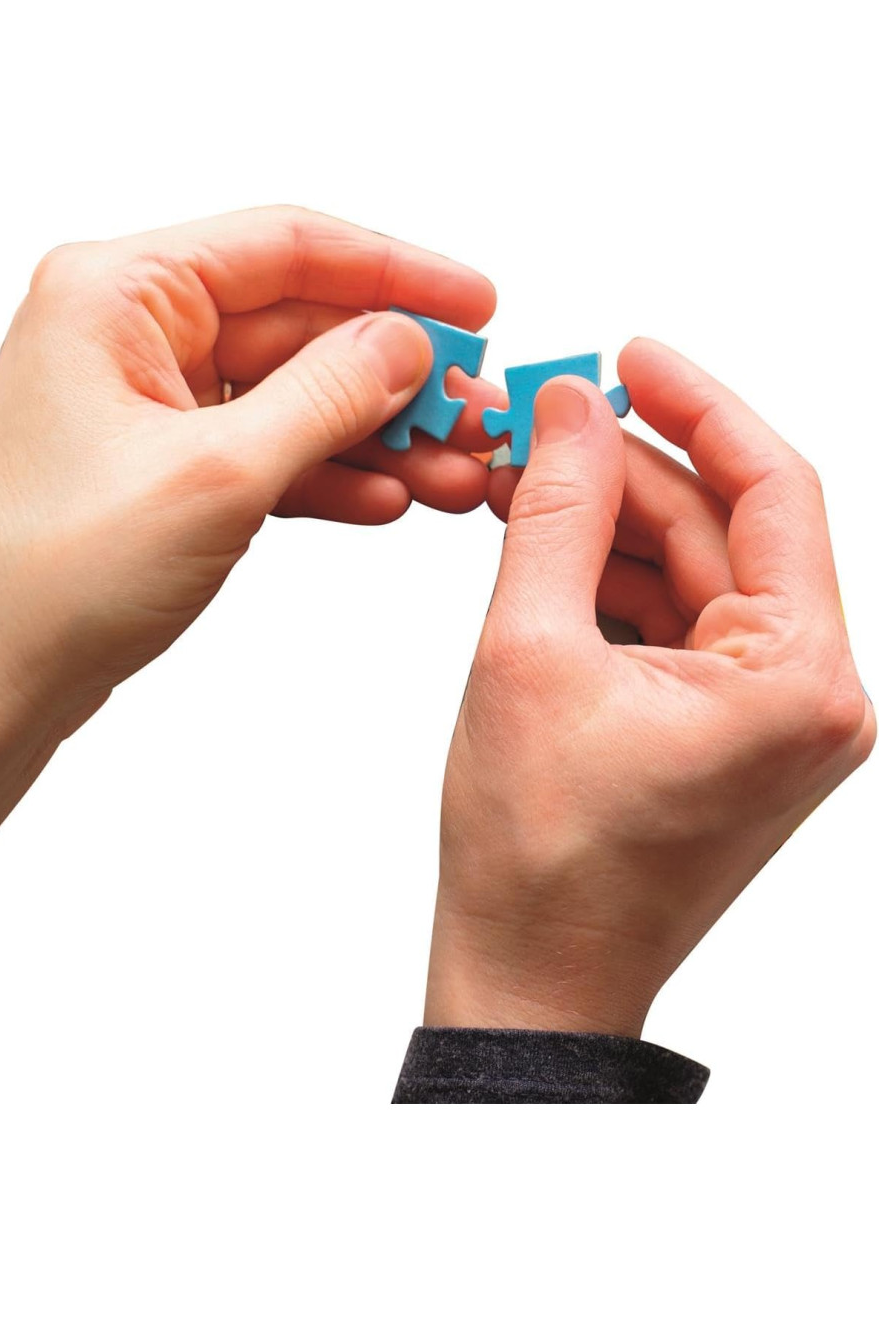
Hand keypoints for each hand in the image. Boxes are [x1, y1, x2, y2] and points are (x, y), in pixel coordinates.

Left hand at [0, 207, 494, 932]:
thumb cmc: (53, 580)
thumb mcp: (218, 477)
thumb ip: (326, 395)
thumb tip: (406, 341)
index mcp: (114, 293)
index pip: (285, 246)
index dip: (395, 271)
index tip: (478, 307)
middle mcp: (126, 332)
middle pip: (297, 324)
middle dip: (395, 373)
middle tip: (478, 413)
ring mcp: (143, 404)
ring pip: (290, 395)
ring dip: (375, 433)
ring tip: (457, 472)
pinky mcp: (159, 469)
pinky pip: (265, 451)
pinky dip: (326, 475)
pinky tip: (389, 500)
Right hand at [427, 339, 873, 1036]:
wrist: (531, 973)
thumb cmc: (539, 859)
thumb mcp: (528, 654)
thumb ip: (556, 513)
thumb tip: (567, 411)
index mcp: (799, 680)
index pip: (771, 490)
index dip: (696, 406)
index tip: (629, 357)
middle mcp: (812, 698)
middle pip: (723, 530)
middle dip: (626, 471)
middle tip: (537, 423)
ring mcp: (773, 719)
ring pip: (693, 574)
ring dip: (609, 527)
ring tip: (520, 486)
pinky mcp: (729, 733)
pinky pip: (678, 624)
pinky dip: (613, 584)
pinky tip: (545, 554)